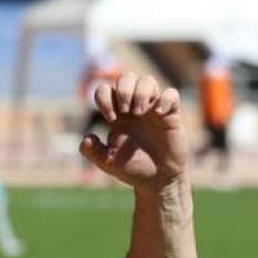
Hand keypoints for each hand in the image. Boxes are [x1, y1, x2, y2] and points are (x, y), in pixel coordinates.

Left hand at [79, 73, 187, 188]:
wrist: (157, 180)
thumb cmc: (132, 168)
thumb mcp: (108, 163)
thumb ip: (93, 152)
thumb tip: (86, 138)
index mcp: (117, 115)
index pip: (106, 89)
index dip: (104, 97)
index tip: (110, 117)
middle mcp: (134, 108)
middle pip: (127, 77)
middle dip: (124, 90)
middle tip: (125, 111)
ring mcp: (153, 109)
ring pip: (148, 81)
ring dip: (141, 92)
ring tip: (140, 113)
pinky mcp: (171, 115)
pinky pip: (171, 94)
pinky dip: (165, 99)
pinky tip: (159, 114)